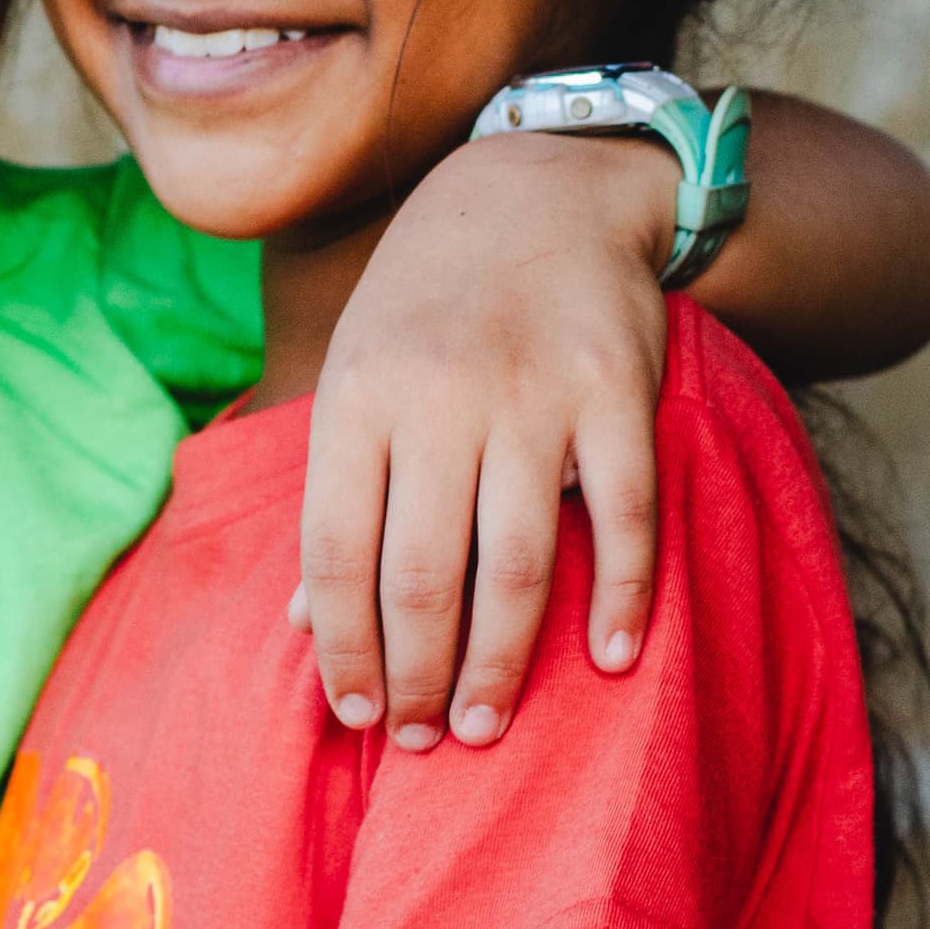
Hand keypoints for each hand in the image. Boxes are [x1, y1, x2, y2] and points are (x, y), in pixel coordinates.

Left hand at [300, 134, 673, 751]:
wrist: (538, 188)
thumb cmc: (428, 306)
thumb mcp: (356, 378)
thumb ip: (336, 498)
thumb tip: (303, 626)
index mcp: (357, 399)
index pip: (335, 554)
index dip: (344, 649)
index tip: (358, 714)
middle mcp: (438, 399)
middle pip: (424, 574)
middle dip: (420, 676)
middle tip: (427, 740)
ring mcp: (534, 395)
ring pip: (518, 561)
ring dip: (502, 661)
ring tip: (487, 723)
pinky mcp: (618, 393)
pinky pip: (626, 515)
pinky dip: (623, 596)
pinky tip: (608, 658)